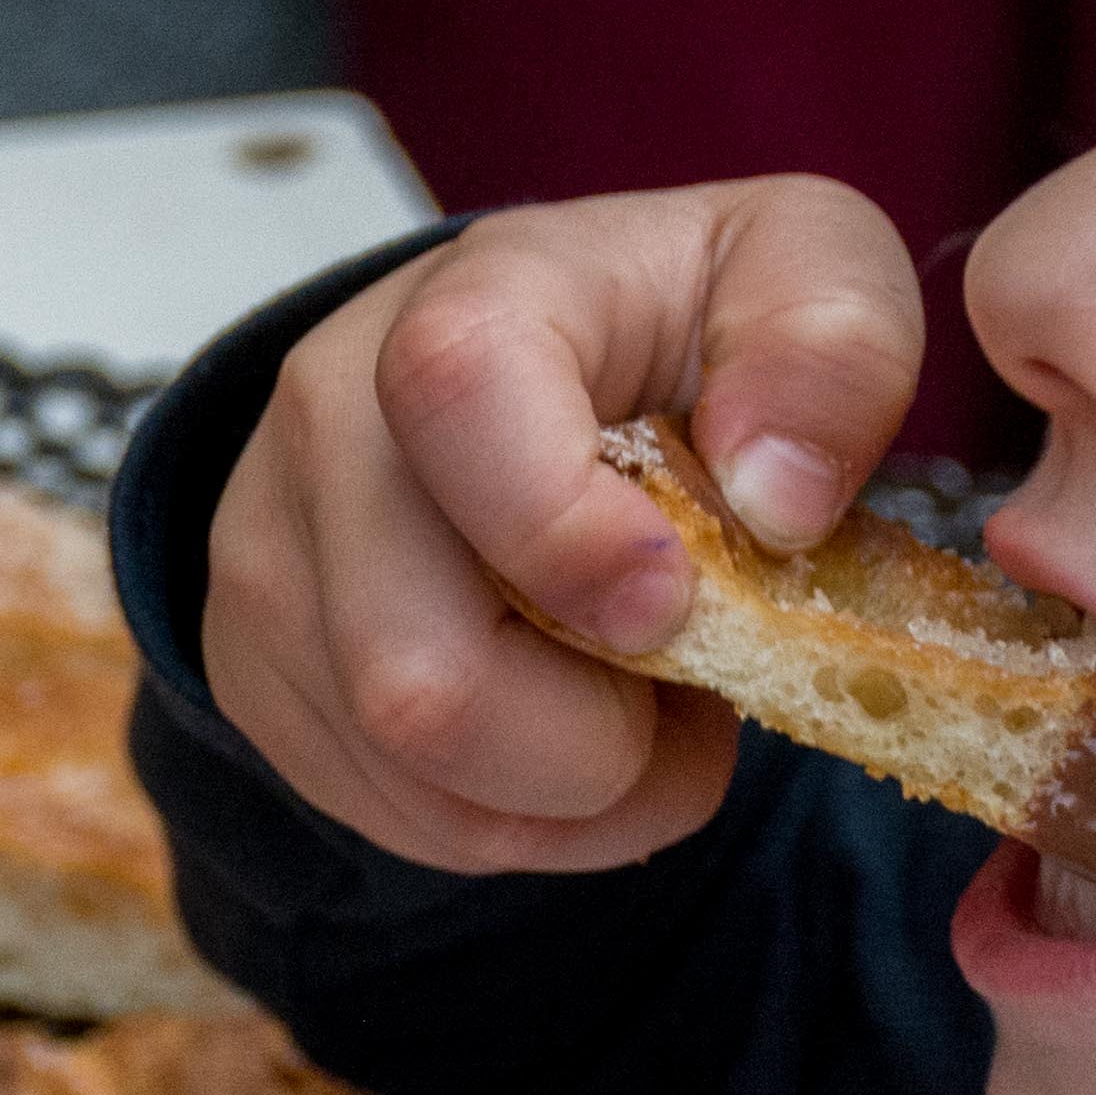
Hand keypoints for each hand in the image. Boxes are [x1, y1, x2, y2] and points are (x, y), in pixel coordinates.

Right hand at [199, 178, 926, 873]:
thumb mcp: (810, 274)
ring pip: (414, 773)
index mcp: (479, 293)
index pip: (458, 393)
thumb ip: (832, 347)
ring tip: (652, 713)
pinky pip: (402, 817)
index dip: (568, 531)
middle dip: (603, 742)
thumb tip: (775, 496)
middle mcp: (332, 414)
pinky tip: (579, 736)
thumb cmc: (691, 331)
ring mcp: (274, 551)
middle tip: (700, 691)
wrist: (548, 364)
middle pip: (417, 672)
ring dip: (585, 794)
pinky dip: (533, 820)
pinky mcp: (263, 668)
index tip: (678, 601)